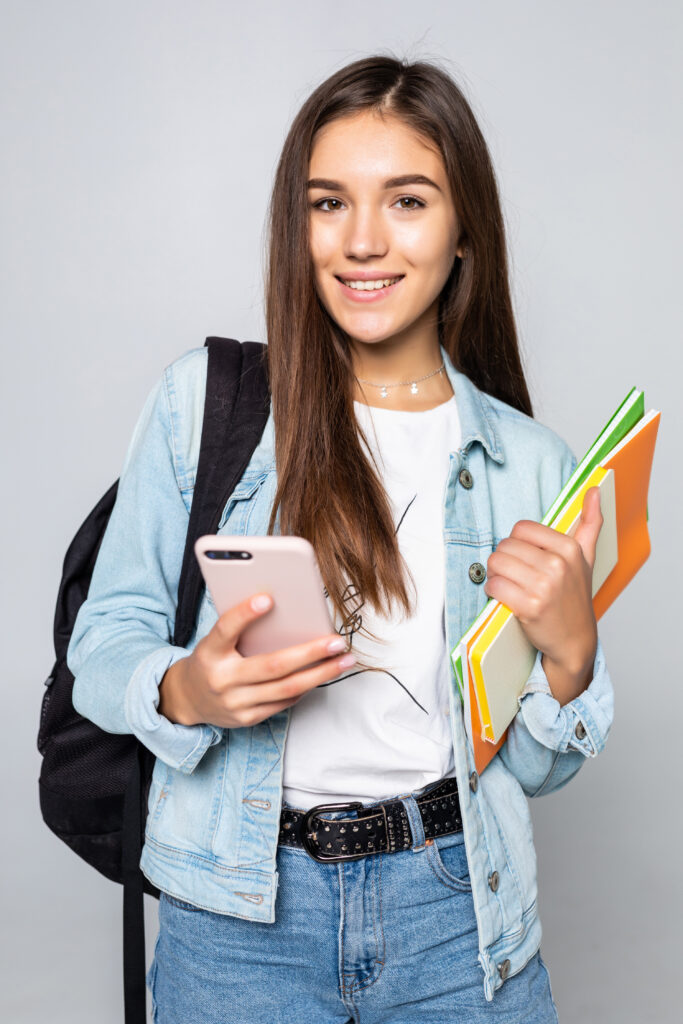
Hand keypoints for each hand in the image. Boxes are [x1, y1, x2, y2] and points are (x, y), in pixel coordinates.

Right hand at [158, 593, 354, 727]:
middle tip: (337, 641)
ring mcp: (235, 703)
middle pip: (272, 666)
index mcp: (209, 652)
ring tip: (344, 660)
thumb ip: (239, 627)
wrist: (187, 700)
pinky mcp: (247, 719)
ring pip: (286, 689)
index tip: (268, 598)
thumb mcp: (215, 640)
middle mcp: (221, 680)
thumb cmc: (211, 659)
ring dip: (321, 674)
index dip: (244, 614)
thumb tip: (282, 607)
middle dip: (310, 653)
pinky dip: (306, 687)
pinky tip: (324, 674)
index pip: (225, 630)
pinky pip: (284, 702)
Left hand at [483, 487, 602, 704]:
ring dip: (495, 576)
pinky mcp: (529, 607)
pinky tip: (504, 598)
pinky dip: (493, 592)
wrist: (575, 641)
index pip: (521, 529)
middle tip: (514, 575)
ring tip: (508, 585)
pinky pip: (494, 586)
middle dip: (503, 560)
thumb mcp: (586, 558)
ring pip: (496, 564)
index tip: (524, 558)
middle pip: (505, 546)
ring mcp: (544, 587)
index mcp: (569, 548)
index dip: (516, 544)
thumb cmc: (575, 597)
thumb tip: (595, 490)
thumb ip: (590, 523)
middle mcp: (558, 565)